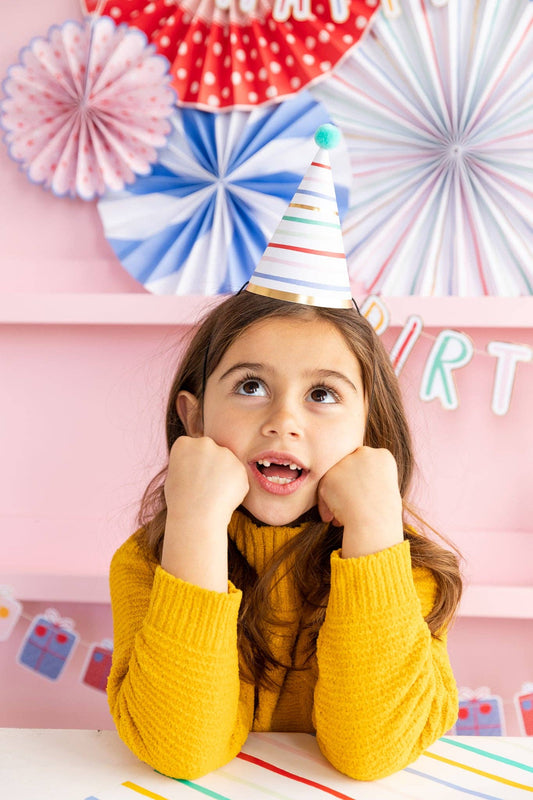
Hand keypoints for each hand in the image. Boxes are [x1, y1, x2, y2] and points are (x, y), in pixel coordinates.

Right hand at [162, 436, 248, 589]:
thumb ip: (186, 465)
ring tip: (214, 497)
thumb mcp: (175, 478)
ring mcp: (223, 453)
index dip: (196, 469)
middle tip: (205, 493)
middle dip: (212, 471)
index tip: (193, 484)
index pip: (194, 448)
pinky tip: (226, 499)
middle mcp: (204, 443)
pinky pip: (240, 477)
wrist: (195, 518)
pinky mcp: (239, 466)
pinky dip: (236, 488)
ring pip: (228, 465)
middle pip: (213, 453)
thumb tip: (192, 461)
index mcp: (183, 444)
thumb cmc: (180, 504)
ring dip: (225, 480)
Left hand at [317, 446, 403, 557]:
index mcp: (382, 455)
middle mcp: (364, 453)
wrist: (375, 522)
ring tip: (342, 514)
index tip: (365, 496)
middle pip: (350, 466)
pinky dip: (326, 504)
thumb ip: (371, 478)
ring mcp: (345, 463)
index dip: (364, 481)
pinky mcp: (329, 475)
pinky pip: (324, 488)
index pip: (368, 463)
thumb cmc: (385, 514)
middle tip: (351, 503)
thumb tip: (355, 482)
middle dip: (349, 484)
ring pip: (336, 477)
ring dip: (337, 494)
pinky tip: (331, 518)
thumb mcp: (387, 490)